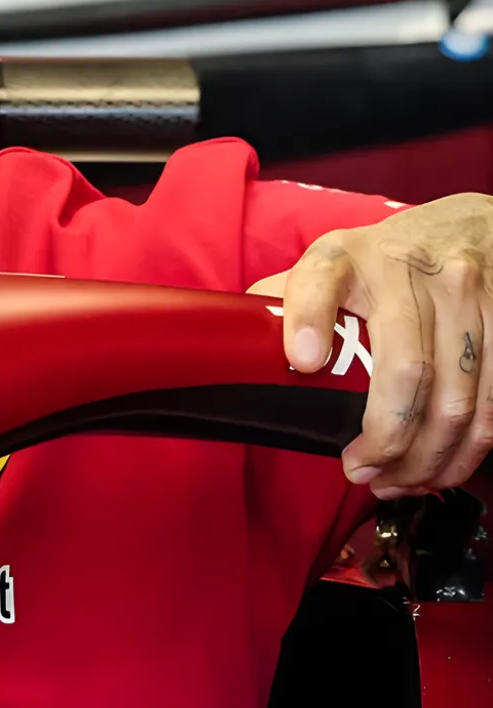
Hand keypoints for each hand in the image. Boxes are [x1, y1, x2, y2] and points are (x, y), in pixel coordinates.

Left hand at [250, 192, 492, 500]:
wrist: (469, 226)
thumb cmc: (382, 259)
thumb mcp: (329, 263)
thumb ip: (288, 302)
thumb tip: (237, 350)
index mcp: (347, 257)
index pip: (320, 280)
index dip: (308, 320)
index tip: (302, 360)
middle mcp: (411, 272)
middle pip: (406, 369)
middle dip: (385, 437)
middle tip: (361, 470)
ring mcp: (469, 295)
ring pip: (459, 398)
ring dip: (429, 457)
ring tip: (400, 481)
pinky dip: (469, 448)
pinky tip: (441, 466)